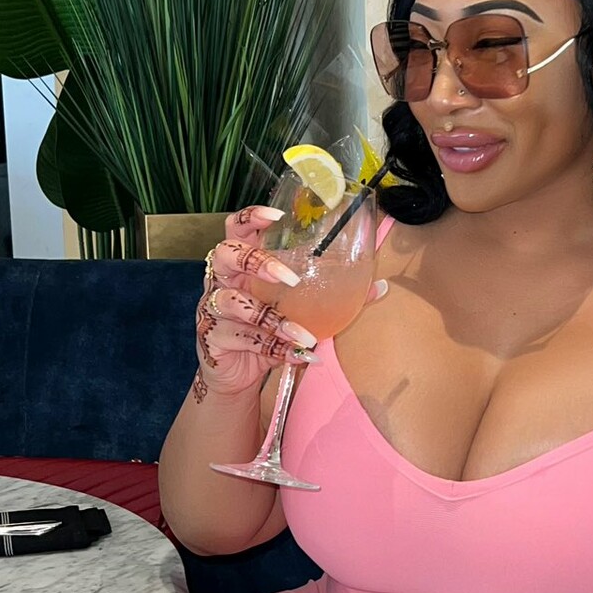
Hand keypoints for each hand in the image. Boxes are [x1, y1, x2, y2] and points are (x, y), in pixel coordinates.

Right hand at [195, 206, 387, 401]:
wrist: (238, 376)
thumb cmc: (267, 331)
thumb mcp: (298, 310)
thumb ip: (332, 296)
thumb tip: (380, 286)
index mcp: (243, 265)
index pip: (236, 227)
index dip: (252, 216)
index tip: (278, 216)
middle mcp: (223, 281)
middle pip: (226, 253)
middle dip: (258, 262)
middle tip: (290, 279)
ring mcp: (212, 309)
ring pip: (233, 302)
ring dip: (272, 318)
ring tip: (304, 335)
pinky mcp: (212, 339)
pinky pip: (242, 339)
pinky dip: (274, 348)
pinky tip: (299, 355)